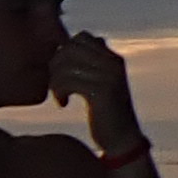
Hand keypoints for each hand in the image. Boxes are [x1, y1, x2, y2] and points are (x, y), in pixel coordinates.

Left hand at [49, 29, 138, 152]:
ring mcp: (109, 77)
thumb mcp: (99, 84)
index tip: (61, 71)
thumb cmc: (105, 113)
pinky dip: (59, 91)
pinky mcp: (102, 92)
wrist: (122, 140)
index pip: (81, 37)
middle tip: (56, 84)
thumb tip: (70, 46)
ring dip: (55, 81)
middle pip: (70, 47)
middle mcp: (114, 63)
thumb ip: (90, 65)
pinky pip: (69, 81)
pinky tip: (63, 103)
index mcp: (113, 59)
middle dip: (56, 64)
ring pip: (66, 65)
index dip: (63, 52)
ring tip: (59, 95)